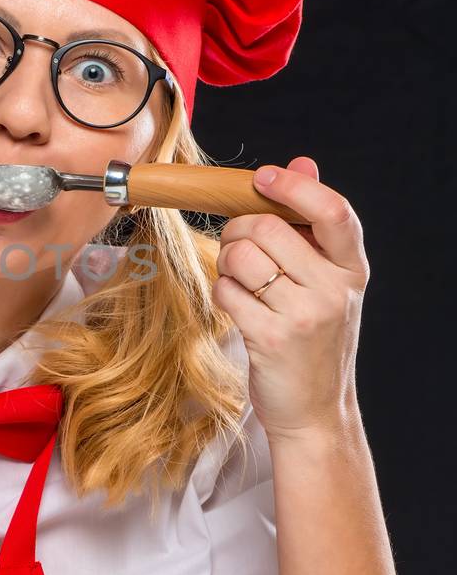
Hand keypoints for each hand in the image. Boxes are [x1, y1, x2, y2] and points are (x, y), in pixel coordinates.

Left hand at [211, 157, 369, 440]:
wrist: (315, 412)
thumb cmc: (313, 341)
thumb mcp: (325, 283)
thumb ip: (311, 226)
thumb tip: (301, 162)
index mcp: (352, 269)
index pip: (333, 210)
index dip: (295, 185)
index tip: (263, 177)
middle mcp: (334, 289)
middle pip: (267, 226)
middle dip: (239, 230)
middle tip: (240, 251)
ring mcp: (305, 315)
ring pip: (240, 255)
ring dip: (227, 265)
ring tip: (243, 285)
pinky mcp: (272, 337)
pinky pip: (226, 291)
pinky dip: (222, 295)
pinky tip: (239, 311)